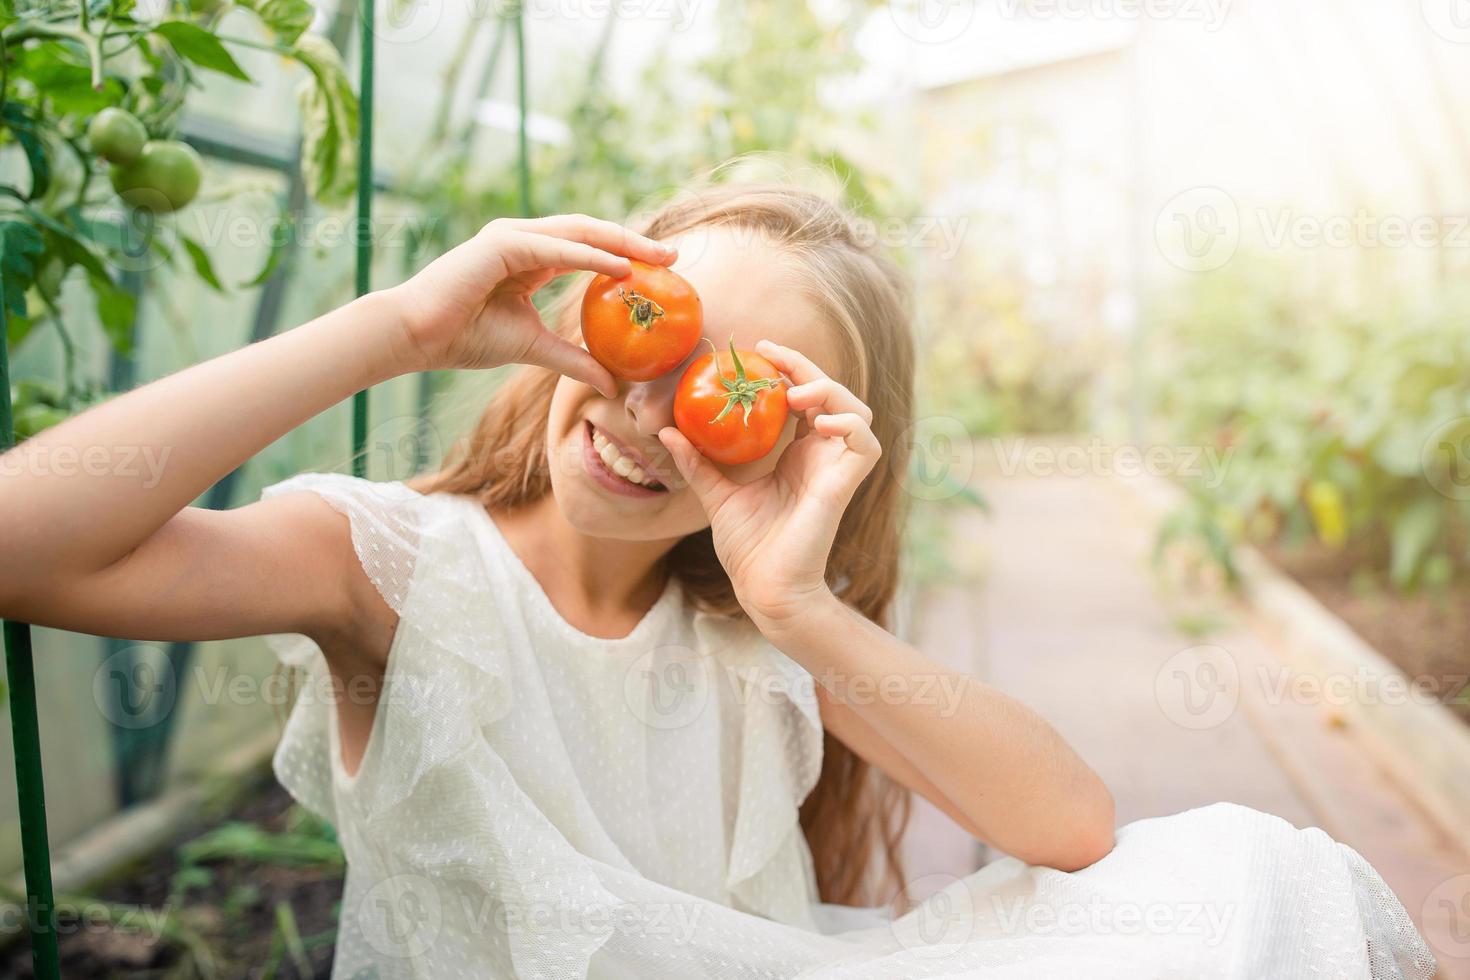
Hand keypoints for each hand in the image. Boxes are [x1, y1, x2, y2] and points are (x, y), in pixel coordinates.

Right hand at [385, 214, 674, 392]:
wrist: (416, 337)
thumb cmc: (464, 338)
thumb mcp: (534, 348)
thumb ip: (573, 359)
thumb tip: (612, 385)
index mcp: (530, 257)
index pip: (588, 248)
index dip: (626, 254)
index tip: (663, 268)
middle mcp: (523, 239)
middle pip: (590, 233)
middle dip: (634, 242)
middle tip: (674, 254)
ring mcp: (511, 236)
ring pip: (578, 233)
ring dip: (621, 242)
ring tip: (658, 255)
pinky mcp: (502, 244)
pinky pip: (556, 248)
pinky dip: (590, 256)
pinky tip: (621, 266)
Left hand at [658, 340, 880, 636]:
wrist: (763, 587)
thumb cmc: (747, 547)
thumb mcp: (715, 495)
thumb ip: (697, 462)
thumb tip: (666, 430)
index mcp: (798, 455)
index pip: (804, 398)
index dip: (789, 369)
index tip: (760, 351)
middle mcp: (821, 456)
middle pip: (831, 394)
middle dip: (806, 367)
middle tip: (772, 355)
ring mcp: (836, 469)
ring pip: (856, 410)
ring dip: (830, 390)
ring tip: (795, 394)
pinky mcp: (844, 484)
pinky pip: (865, 441)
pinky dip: (847, 423)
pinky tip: (816, 421)